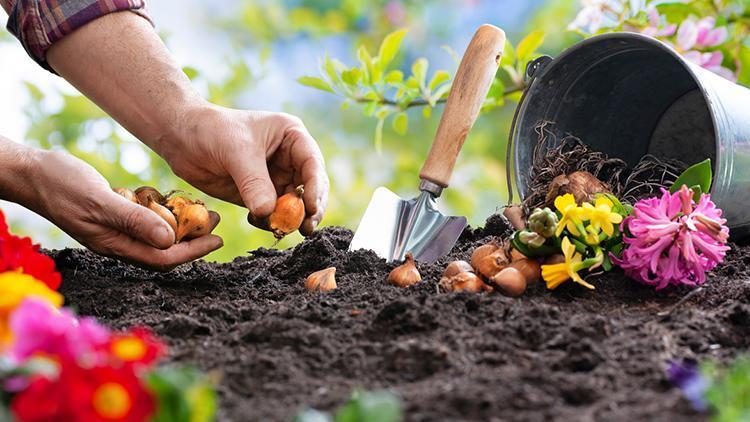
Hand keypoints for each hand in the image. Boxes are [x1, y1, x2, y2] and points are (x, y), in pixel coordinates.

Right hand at [24, 149, 222, 269]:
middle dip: (193, 239)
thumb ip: (134, 220)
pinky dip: (162, 214)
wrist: (32, 173)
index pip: (163, 259)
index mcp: (115, 245)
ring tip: (203, 210)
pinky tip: (173, 201)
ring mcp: (114, 230)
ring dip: (181, 225)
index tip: (218, 239)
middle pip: (164, 250)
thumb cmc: (61, 185)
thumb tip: (170, 241)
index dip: (194, 252)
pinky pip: (144, 221)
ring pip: (156, 236)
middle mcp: (117, 243)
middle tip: (217, 219)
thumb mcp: (100, 201)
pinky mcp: (112, 215)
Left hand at [160, 105, 328, 234]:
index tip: (312, 209)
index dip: (316, 187)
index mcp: (292, 137)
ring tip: (279, 229)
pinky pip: (272, 213)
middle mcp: (289, 158)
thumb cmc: (211, 130)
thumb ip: (254, 183)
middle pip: (310, 188)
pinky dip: (269, 222)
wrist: (181, 137)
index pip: (312, 164)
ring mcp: (274, 178)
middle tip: (305, 229)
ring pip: (293, 204)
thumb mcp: (237, 152)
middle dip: (309, 209)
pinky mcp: (258, 194)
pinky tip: (257, 222)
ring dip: (289, 219)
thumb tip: (268, 213)